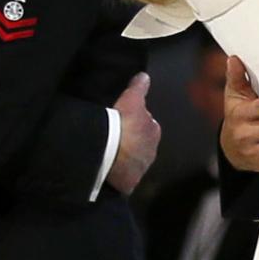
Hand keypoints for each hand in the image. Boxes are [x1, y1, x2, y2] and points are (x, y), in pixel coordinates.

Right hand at [107, 72, 160, 194]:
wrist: (110, 153)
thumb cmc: (122, 124)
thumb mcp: (131, 100)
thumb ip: (139, 88)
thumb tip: (144, 76)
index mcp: (153, 131)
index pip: (144, 125)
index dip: (132, 124)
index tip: (121, 124)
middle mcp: (152, 150)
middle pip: (140, 144)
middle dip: (131, 142)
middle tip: (112, 140)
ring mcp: (140, 168)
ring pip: (132, 161)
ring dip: (123, 158)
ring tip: (106, 155)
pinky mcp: (129, 183)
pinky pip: (123, 177)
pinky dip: (116, 174)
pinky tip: (105, 170)